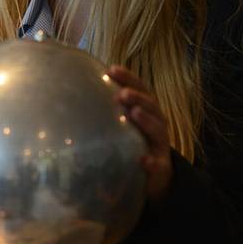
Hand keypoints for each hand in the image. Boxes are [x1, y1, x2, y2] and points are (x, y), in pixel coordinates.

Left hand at [107, 65, 173, 206]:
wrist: (157, 174)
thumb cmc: (135, 139)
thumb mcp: (126, 122)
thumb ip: (112, 106)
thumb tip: (81, 85)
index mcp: (147, 109)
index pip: (140, 88)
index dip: (128, 78)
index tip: (111, 70)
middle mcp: (157, 123)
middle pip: (151, 105)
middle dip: (137, 97)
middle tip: (122, 94)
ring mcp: (160, 145)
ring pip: (157, 130)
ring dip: (146, 120)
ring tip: (134, 113)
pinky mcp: (161, 167)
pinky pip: (158, 165)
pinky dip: (152, 162)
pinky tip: (144, 160)